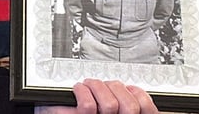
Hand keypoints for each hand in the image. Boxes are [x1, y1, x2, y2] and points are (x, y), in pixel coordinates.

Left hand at [34, 79, 158, 113]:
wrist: (52, 112)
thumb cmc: (76, 106)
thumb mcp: (106, 105)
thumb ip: (121, 98)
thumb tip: (130, 87)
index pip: (147, 107)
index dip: (140, 94)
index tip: (129, 89)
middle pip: (130, 106)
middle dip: (116, 88)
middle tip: (103, 87)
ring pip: (109, 103)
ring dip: (96, 87)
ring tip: (88, 87)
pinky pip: (87, 105)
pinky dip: (82, 91)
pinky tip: (77, 90)